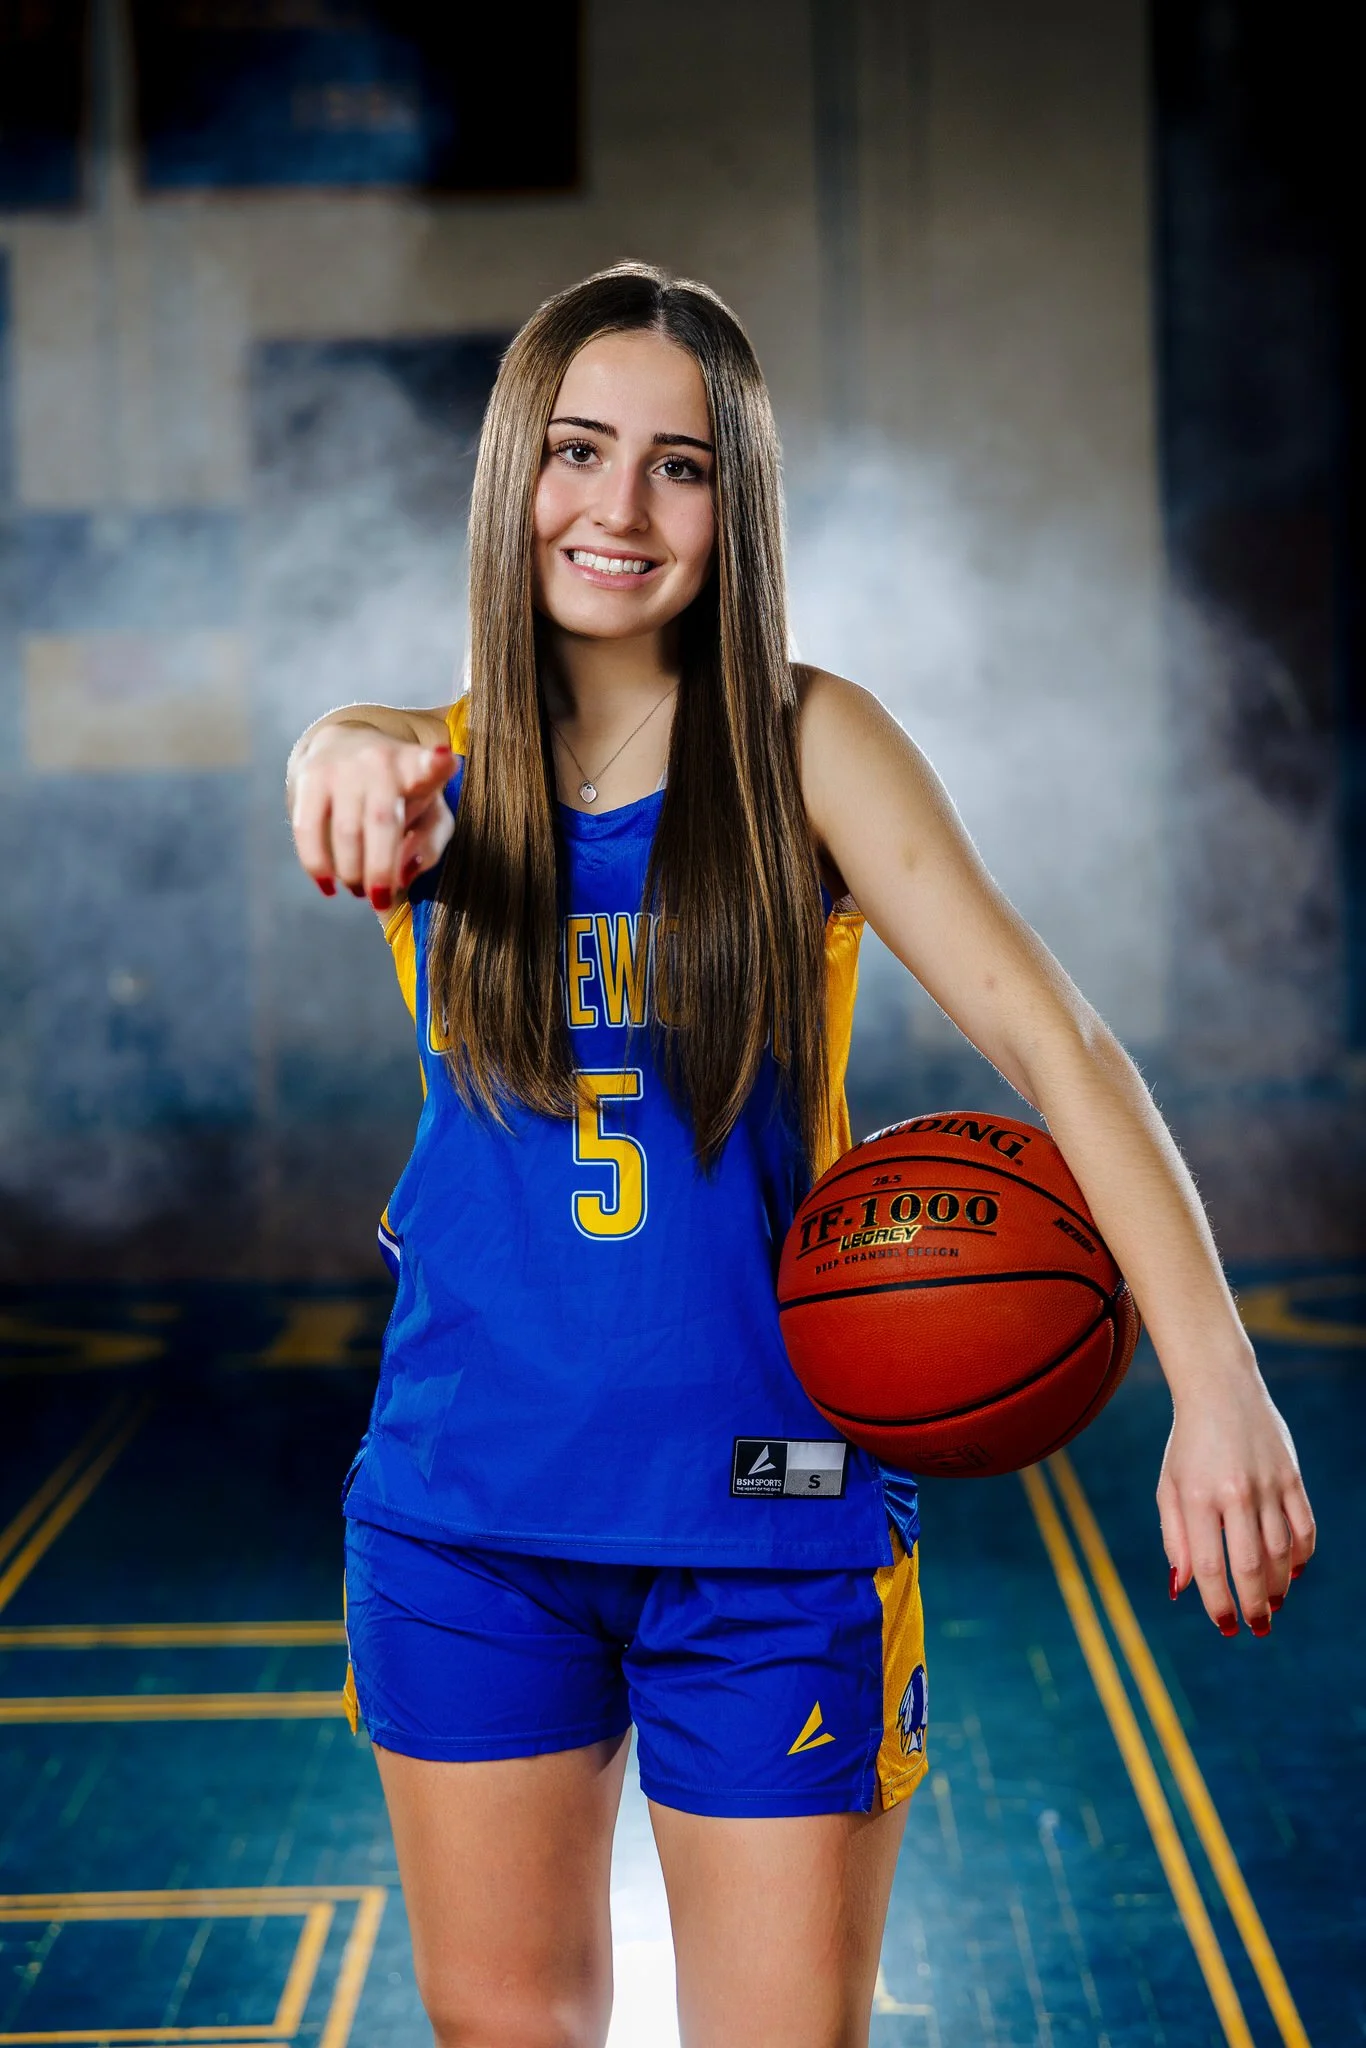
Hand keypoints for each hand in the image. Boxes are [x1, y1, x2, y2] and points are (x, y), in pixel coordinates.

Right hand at [291, 727, 454, 910]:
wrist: (344, 747)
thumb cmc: (399, 793)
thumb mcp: (430, 815)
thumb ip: (428, 847)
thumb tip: (402, 874)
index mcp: (419, 768)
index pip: (431, 765)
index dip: (437, 764)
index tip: (443, 760)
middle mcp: (381, 761)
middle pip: (383, 821)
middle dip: (381, 870)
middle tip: (380, 898)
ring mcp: (344, 767)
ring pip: (346, 832)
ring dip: (352, 873)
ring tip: (358, 889)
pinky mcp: (310, 777)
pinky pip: (309, 829)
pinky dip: (317, 864)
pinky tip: (329, 885)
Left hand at [1157, 1361, 1314, 1635]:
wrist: (1220, 1388)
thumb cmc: (1189, 1444)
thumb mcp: (1169, 1486)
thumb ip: (1174, 1537)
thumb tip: (1182, 1587)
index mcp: (1198, 1497)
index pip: (1210, 1565)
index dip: (1218, 1602)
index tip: (1225, 1626)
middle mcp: (1235, 1492)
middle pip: (1251, 1566)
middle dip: (1254, 1606)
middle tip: (1257, 1628)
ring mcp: (1268, 1484)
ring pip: (1281, 1552)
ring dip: (1279, 1586)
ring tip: (1272, 1604)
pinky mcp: (1292, 1476)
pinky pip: (1304, 1527)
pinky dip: (1302, 1555)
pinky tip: (1293, 1573)